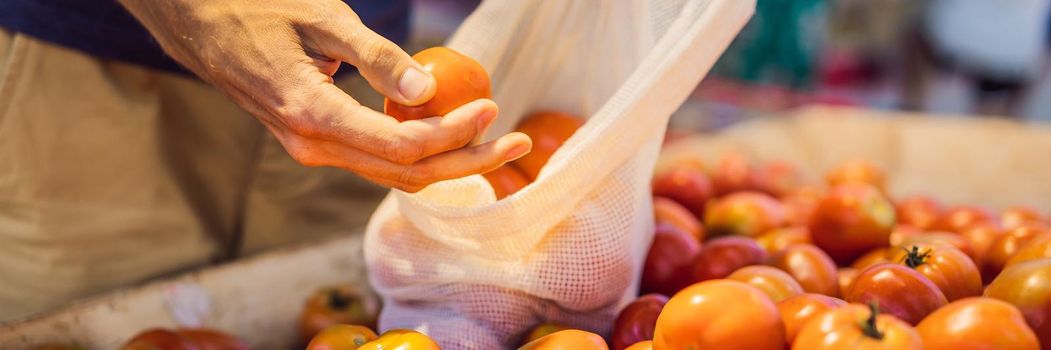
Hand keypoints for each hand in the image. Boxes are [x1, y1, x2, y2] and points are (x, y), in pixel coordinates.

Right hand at [119, 0, 530, 191]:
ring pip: (394, 174)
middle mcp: (313, 147)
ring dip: (449, 163)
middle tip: (519, 139)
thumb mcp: (322, 19)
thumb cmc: (257, 11)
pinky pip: (377, 160)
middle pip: (406, 172)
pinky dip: (419, 153)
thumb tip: (429, 85)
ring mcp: (313, 151)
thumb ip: (375, 56)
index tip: (492, 107)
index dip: (453, 133)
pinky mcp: (317, 144)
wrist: (198, 25)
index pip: (400, 145)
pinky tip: (450, 132)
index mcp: (312, 116)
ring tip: (496, 139)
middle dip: (468, 161)